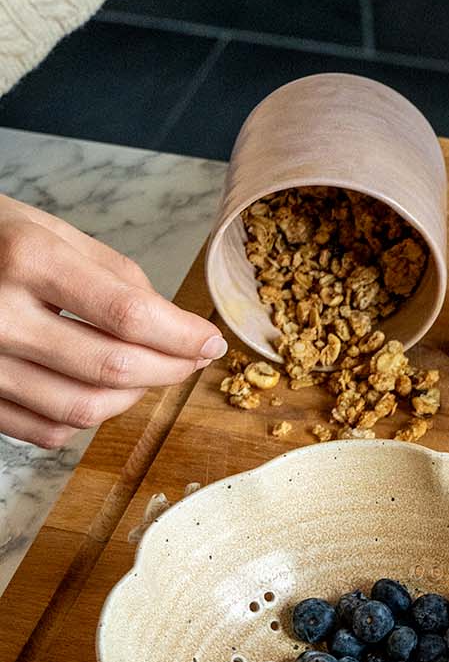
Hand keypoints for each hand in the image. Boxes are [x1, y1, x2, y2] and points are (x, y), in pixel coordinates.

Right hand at [0, 195, 226, 447]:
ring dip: (131, 399)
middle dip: (169, 370)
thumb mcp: (51, 231)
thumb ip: (117, 277)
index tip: (211, 342)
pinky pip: (45, 431)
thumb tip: (175, 326)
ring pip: (82, 410)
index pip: (128, 315)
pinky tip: (96, 391)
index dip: (181, 336)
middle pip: (111, 369)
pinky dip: (85, 419)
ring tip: (148, 373)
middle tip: (192, 359)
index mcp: (26, 260)